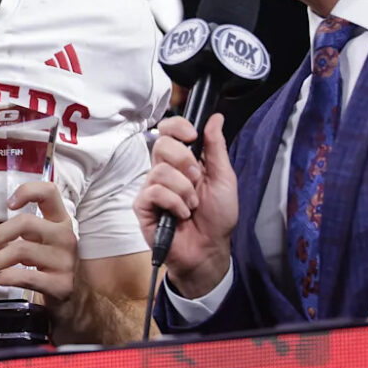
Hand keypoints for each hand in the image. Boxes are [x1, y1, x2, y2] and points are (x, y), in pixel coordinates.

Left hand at [0, 181, 77, 304]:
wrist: (72, 301)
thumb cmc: (44, 264)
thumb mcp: (23, 242)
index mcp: (57, 219)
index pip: (49, 192)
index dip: (28, 192)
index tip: (8, 203)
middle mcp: (64, 236)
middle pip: (27, 223)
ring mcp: (64, 260)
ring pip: (24, 251)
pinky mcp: (61, 284)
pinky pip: (31, 277)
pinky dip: (10, 277)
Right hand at [133, 113, 237, 297]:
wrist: (210, 249)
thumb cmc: (218, 216)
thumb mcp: (224, 178)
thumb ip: (216, 148)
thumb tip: (215, 118)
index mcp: (182, 160)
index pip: (168, 130)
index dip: (177, 127)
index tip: (192, 136)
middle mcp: (164, 170)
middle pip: (162, 144)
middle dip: (185, 162)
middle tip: (196, 180)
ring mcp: (151, 188)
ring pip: (160, 171)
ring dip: (184, 190)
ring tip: (192, 206)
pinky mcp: (143, 206)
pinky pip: (154, 192)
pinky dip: (174, 203)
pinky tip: (180, 215)